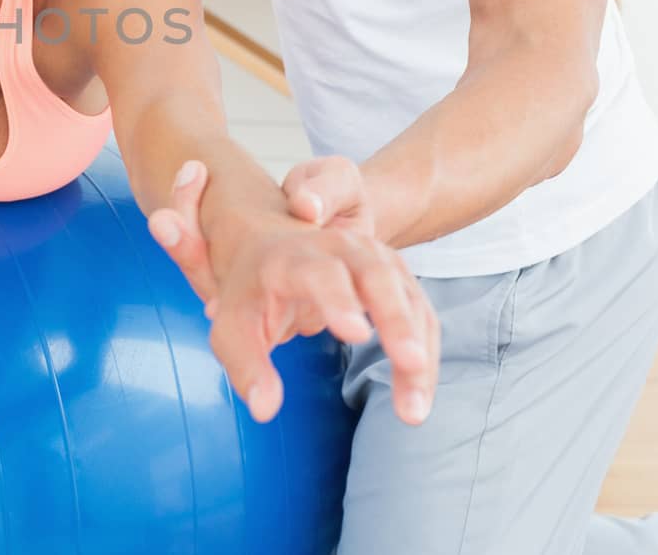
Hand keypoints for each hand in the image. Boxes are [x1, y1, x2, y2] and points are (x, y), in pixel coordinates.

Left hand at [151, 159, 438, 426]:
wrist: (269, 247)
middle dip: (396, 320)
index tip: (356, 335)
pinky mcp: (396, 276)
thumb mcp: (232, 328)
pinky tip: (417, 397)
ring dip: (418, 352)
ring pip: (408, 298)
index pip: (319, 273)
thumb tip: (265, 409)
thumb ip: (245, 366)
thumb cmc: (250, 294)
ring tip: (413, 410)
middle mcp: (338, 248)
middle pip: (376, 276)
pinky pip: (421, 314)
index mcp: (292, 258)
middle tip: (409, 364)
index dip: (338, 300)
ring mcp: (373, 258)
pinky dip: (425, 355)